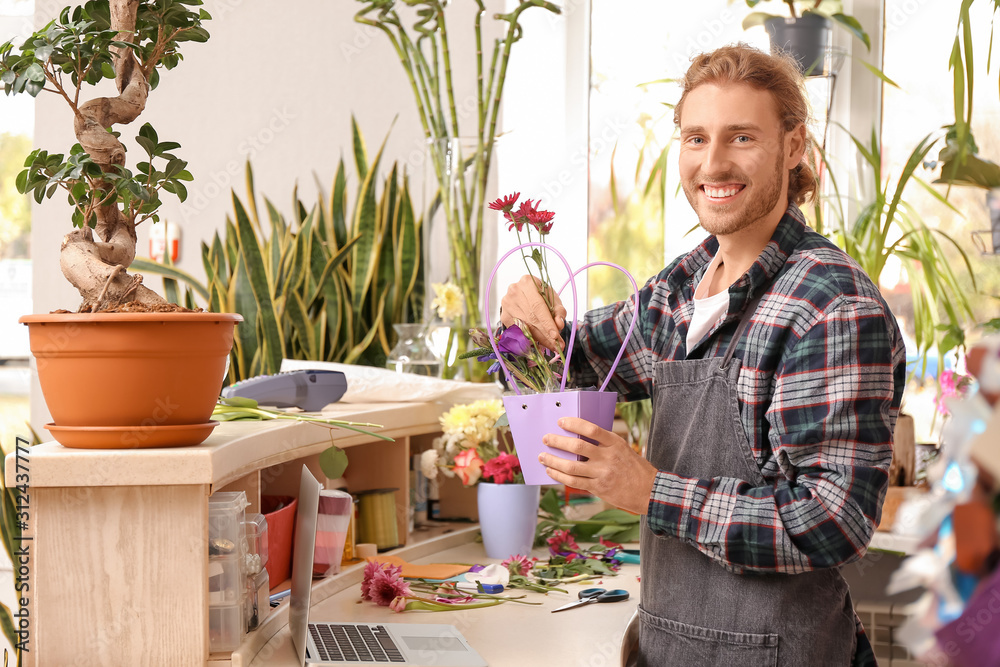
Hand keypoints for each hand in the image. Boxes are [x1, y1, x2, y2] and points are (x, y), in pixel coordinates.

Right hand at [500, 275, 567, 351]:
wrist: (524, 293)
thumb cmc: (541, 295)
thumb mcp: (553, 299)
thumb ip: (559, 310)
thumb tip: (559, 325)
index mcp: (527, 283)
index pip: (537, 306)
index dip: (547, 323)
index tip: (556, 336)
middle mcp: (514, 292)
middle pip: (531, 318)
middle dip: (546, 334)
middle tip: (557, 346)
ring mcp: (506, 304)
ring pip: (525, 327)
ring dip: (540, 339)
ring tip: (552, 345)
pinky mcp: (504, 315)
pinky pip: (519, 331)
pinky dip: (531, 338)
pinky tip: (541, 341)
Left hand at [539, 417, 656, 514]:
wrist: (649, 491)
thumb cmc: (634, 467)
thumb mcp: (623, 449)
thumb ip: (604, 443)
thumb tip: (577, 436)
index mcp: (615, 443)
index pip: (591, 429)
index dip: (574, 424)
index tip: (561, 422)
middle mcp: (608, 458)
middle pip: (577, 447)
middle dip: (557, 441)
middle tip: (546, 438)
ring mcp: (602, 474)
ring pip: (571, 467)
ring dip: (553, 460)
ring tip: (543, 456)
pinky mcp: (598, 488)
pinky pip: (574, 482)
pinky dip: (559, 476)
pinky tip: (551, 471)